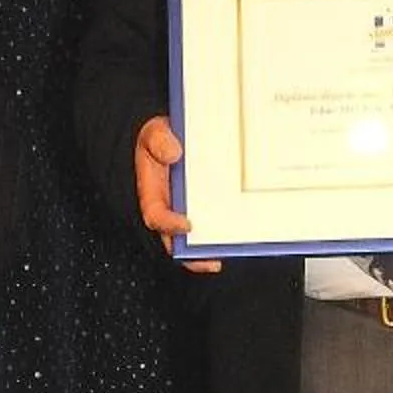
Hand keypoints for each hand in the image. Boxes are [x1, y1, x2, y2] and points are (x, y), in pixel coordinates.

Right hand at [134, 116, 219, 274]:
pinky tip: (239, 237)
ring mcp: (187, 212)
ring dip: (209, 251)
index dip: (169, 224)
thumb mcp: (154, 132)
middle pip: (176, 241)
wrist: (172, 137)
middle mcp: (170, 208)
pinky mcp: (205, 209)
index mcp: (152, 194)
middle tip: (210, 260)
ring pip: (195, 241)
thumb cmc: (159, 138)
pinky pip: (212, 226)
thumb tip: (174, 153)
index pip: (156, 216)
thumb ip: (159, 140)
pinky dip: (223, 235)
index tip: (186, 225)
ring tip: (228, 254)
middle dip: (192, 256)